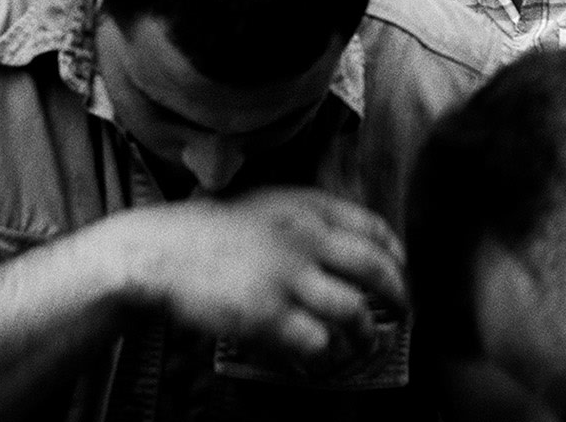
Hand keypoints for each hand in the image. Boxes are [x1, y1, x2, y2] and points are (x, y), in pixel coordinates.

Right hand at [113, 188, 405, 372]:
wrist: (160, 251)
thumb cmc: (211, 229)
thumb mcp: (270, 204)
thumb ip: (310, 219)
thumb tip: (349, 245)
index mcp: (310, 208)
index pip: (375, 228)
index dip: (397, 254)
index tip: (403, 270)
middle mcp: (307, 239)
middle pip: (376, 270)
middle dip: (399, 295)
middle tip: (404, 312)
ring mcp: (288, 278)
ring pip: (352, 311)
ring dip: (366, 334)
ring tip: (367, 345)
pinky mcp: (267, 315)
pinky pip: (315, 342)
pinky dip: (324, 355)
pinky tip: (322, 360)